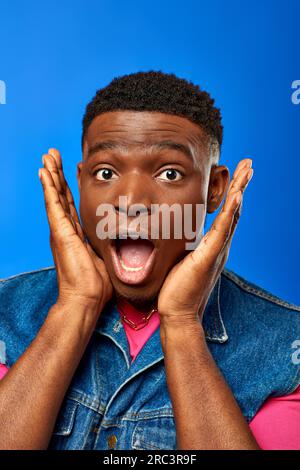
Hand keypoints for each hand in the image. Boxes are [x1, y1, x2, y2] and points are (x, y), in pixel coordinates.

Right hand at [38, 148, 112, 309]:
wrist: (87, 298)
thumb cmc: (98, 284)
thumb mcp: (108, 257)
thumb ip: (114, 246)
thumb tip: (131, 242)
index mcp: (77, 234)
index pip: (74, 204)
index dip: (73, 186)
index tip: (76, 169)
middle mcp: (67, 229)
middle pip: (62, 195)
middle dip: (58, 174)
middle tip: (54, 155)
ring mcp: (61, 229)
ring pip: (55, 196)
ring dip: (51, 175)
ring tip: (47, 156)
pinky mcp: (60, 232)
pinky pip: (53, 204)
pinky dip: (48, 187)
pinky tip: (44, 172)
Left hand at [158, 158, 252, 328]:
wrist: (177, 312)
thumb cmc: (176, 288)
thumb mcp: (181, 259)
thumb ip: (185, 246)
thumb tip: (176, 233)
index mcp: (212, 245)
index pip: (226, 214)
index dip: (232, 193)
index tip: (236, 174)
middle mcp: (219, 246)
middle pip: (235, 210)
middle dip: (241, 185)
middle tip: (248, 165)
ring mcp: (217, 251)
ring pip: (233, 215)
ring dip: (240, 191)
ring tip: (247, 171)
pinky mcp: (210, 257)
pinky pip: (222, 231)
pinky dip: (231, 212)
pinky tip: (237, 196)